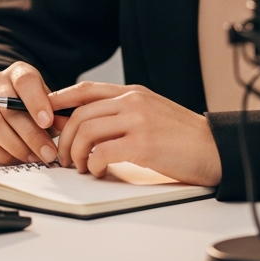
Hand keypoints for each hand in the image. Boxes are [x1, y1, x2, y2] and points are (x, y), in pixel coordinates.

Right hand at [0, 62, 67, 165]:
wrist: (5, 105)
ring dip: (15, 146)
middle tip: (48, 153)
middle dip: (31, 134)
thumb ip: (56, 112)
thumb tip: (65, 125)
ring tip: (33, 158)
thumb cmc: (32, 105)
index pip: (25, 81)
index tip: (47, 121)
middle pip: (9, 108)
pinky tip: (14, 159)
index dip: (36, 101)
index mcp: (18, 72)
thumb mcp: (47, 102)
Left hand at [50, 81, 221, 186]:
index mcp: (132, 92)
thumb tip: (92, 125)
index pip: (86, 89)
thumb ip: (124, 112)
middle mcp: (132, 101)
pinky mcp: (142, 144)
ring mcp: (137, 121)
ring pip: (87, 131)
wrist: (214, 148)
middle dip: (64, 136)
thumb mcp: (151, 111)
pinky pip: (102, 152)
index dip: (61, 98)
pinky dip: (92, 164)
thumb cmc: (183, 136)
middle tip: (62, 155)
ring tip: (78, 166)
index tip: (45, 110)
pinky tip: (96, 171)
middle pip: (80, 113)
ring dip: (75, 152)